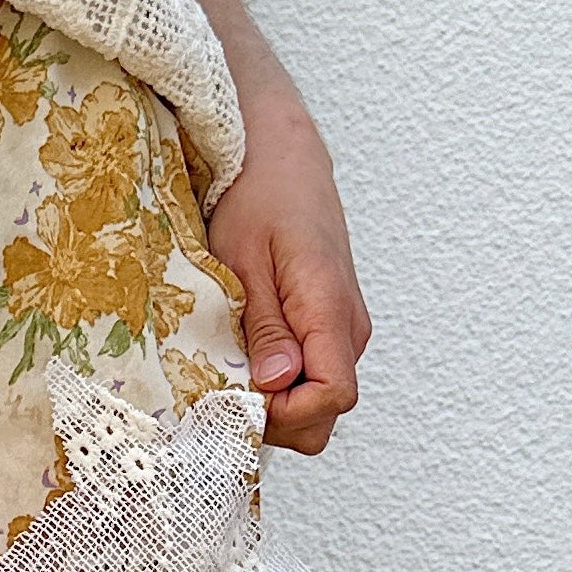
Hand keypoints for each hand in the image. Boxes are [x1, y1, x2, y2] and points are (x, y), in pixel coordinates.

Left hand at [207, 101, 369, 455]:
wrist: (280, 154)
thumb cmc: (258, 194)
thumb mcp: (243, 258)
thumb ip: (264, 325)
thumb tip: (273, 383)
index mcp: (330, 311)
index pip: (331, 399)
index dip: (283, 414)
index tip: (237, 392)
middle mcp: (348, 329)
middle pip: (323, 416)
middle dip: (273, 417)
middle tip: (223, 380)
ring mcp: (341, 331)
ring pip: (314, 403)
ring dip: (270, 399)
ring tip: (230, 356)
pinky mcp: (328, 329)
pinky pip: (308, 379)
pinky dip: (274, 382)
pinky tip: (244, 350)